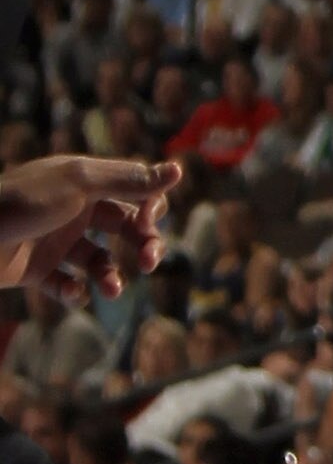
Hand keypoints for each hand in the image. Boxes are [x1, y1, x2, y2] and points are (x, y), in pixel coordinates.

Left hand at [0, 154, 179, 296]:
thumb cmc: (23, 202)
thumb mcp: (80, 185)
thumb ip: (128, 181)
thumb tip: (178, 171)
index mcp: (85, 182)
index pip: (134, 191)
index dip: (149, 207)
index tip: (148, 223)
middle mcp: (73, 209)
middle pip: (124, 227)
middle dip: (142, 244)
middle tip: (149, 261)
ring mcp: (55, 241)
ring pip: (99, 260)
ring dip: (111, 275)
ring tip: (110, 289)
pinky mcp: (37, 270)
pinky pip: (68, 284)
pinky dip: (76, 292)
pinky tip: (73, 293)